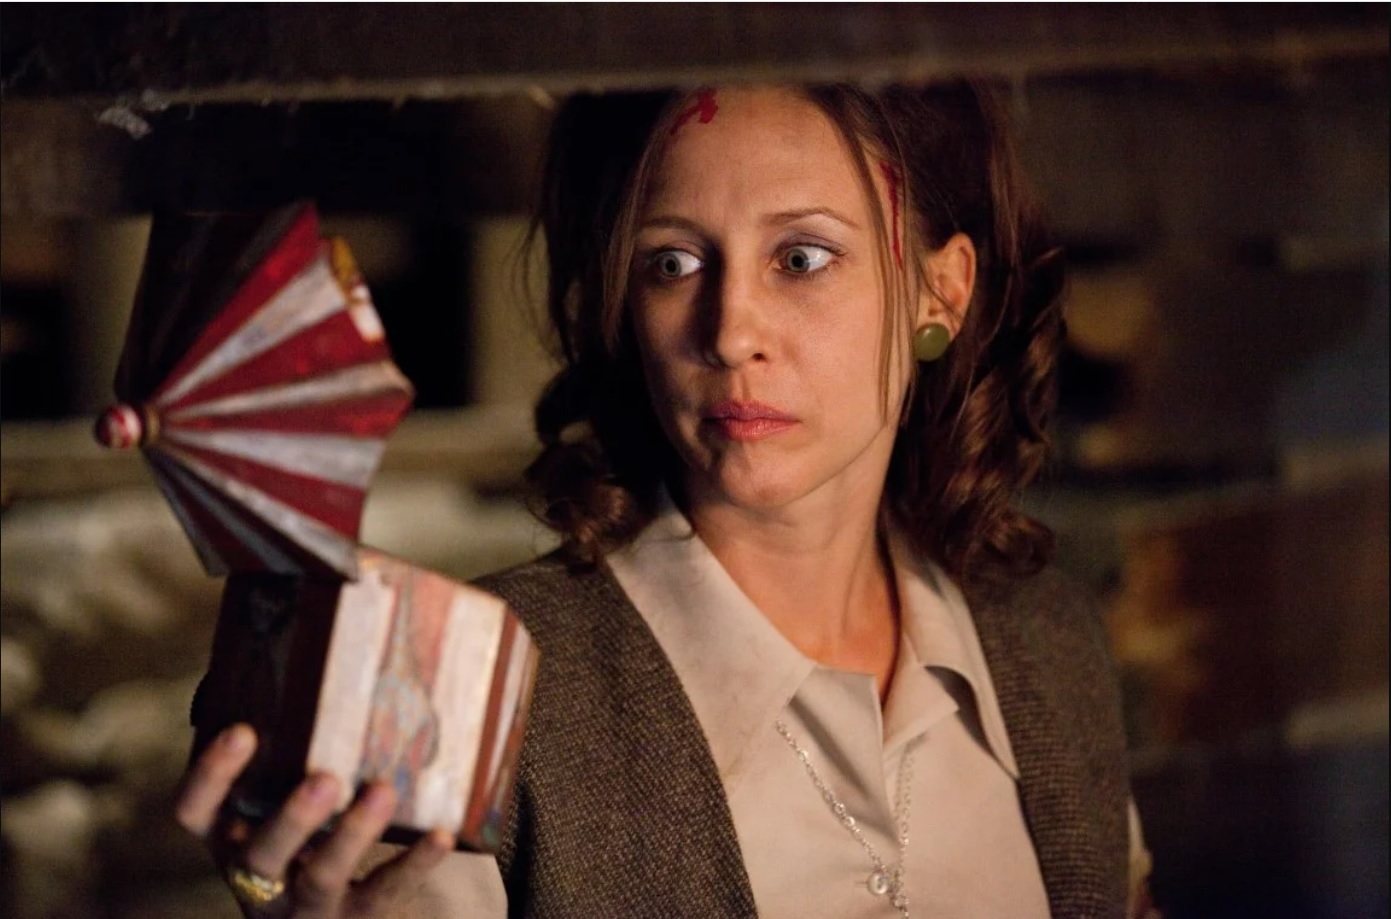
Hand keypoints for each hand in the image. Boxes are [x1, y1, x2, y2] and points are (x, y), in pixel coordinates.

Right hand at [175, 723, 452, 917]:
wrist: (339, 915)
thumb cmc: (308, 829)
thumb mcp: (280, 792)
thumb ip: (283, 736)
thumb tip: (289, 633)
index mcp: (230, 834)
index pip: (193, 812)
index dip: (210, 775)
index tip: (242, 729)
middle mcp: (258, 876)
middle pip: (259, 853)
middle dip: (291, 816)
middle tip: (325, 777)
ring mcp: (306, 905)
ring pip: (321, 877)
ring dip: (352, 835)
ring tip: (382, 792)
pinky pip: (384, 894)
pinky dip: (413, 863)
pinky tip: (440, 832)